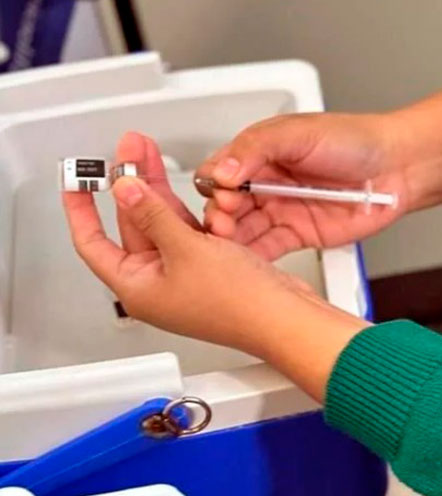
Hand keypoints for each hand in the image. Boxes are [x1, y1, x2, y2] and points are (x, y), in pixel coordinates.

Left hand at [62, 135, 367, 381]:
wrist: (284, 317)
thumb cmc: (239, 304)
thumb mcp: (186, 249)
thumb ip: (152, 214)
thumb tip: (124, 190)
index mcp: (137, 287)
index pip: (92, 242)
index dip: (81, 208)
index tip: (77, 180)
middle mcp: (157, 282)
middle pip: (132, 224)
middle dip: (131, 185)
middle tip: (128, 151)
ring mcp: (184, 274)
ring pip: (163, 223)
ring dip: (159, 190)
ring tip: (151, 155)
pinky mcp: (211, 267)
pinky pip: (189, 231)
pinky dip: (187, 209)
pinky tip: (188, 187)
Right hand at [197, 112, 411, 260]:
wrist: (397, 167)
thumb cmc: (354, 141)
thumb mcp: (298, 133)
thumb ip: (256, 148)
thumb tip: (224, 169)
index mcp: (259, 153)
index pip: (219, 171)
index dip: (215, 185)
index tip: (223, 193)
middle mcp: (266, 183)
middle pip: (224, 205)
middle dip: (218, 215)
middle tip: (223, 221)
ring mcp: (281, 210)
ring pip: (241, 230)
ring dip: (230, 239)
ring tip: (229, 243)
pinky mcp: (297, 235)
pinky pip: (266, 249)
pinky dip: (252, 257)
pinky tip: (244, 261)